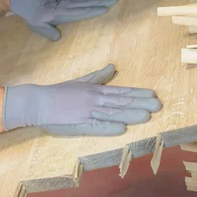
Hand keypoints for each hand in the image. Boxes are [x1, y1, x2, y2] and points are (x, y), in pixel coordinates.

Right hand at [3, 64, 161, 135]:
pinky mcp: (78, 123)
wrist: (38, 101)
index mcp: (95, 91)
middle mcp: (94, 100)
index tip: (153, 95)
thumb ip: (98, 77)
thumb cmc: (59, 93)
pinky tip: (121, 129)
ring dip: (130, 114)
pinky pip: (95, 126)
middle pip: (120, 103)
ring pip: (112, 113)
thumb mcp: (81, 82)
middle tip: (158, 105)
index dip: (138, 94)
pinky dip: (108, 127)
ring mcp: (87, 111)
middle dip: (140, 104)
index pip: (121, 93)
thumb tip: (112, 67)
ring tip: (147, 116)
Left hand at [9, 0, 117, 40]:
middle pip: (87, 3)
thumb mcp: (38, 27)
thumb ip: (48, 32)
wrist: (31, 5)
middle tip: (115, 0)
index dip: (92, 10)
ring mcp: (69, 1)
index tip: (104, 9)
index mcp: (61, 13)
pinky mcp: (70, 0)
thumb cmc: (35, 19)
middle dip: (101, 1)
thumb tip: (58, 36)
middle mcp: (67, 5)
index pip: (79, 12)